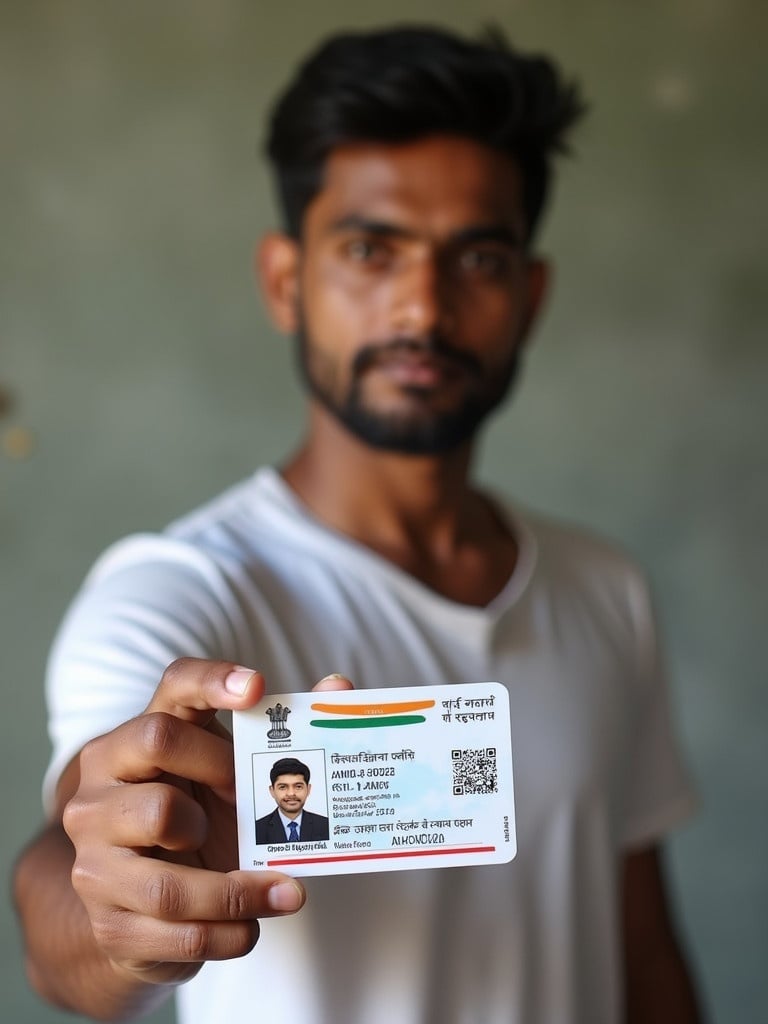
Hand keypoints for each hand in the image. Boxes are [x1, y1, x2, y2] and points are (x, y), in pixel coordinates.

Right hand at [62, 659, 352, 986]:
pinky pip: (175, 930)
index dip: (213, 680)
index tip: (257, 687)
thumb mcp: (229, 785)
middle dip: (218, 770)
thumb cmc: (194, 826)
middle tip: (251, 801)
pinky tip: (253, 927)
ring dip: (238, 891)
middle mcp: (104, 786)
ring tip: (287, 892)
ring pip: (166, 867)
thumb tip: (339, 687)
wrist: (136, 913)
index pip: (174, 685)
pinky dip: (229, 932)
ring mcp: (95, 853)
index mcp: (141, 738)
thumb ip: (282, 740)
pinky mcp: (106, 920)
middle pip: (157, 745)